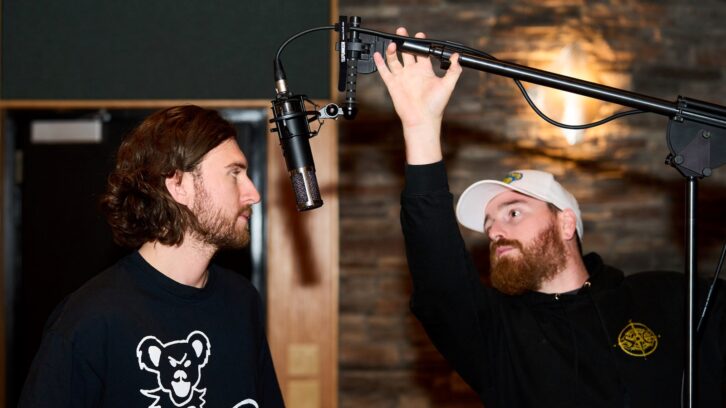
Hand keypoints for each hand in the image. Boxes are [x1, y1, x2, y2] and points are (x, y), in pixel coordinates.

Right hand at [374, 27, 461, 163]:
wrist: (422, 120)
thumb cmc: (436, 106)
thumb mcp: (448, 85)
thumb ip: (453, 71)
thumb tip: (457, 57)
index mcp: (425, 71)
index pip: (422, 53)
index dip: (421, 44)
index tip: (420, 35)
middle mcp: (413, 73)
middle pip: (407, 53)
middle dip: (405, 41)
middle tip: (402, 31)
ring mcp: (402, 78)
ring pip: (394, 60)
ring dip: (392, 50)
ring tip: (392, 42)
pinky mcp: (393, 85)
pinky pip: (384, 71)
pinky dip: (380, 63)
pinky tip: (377, 54)